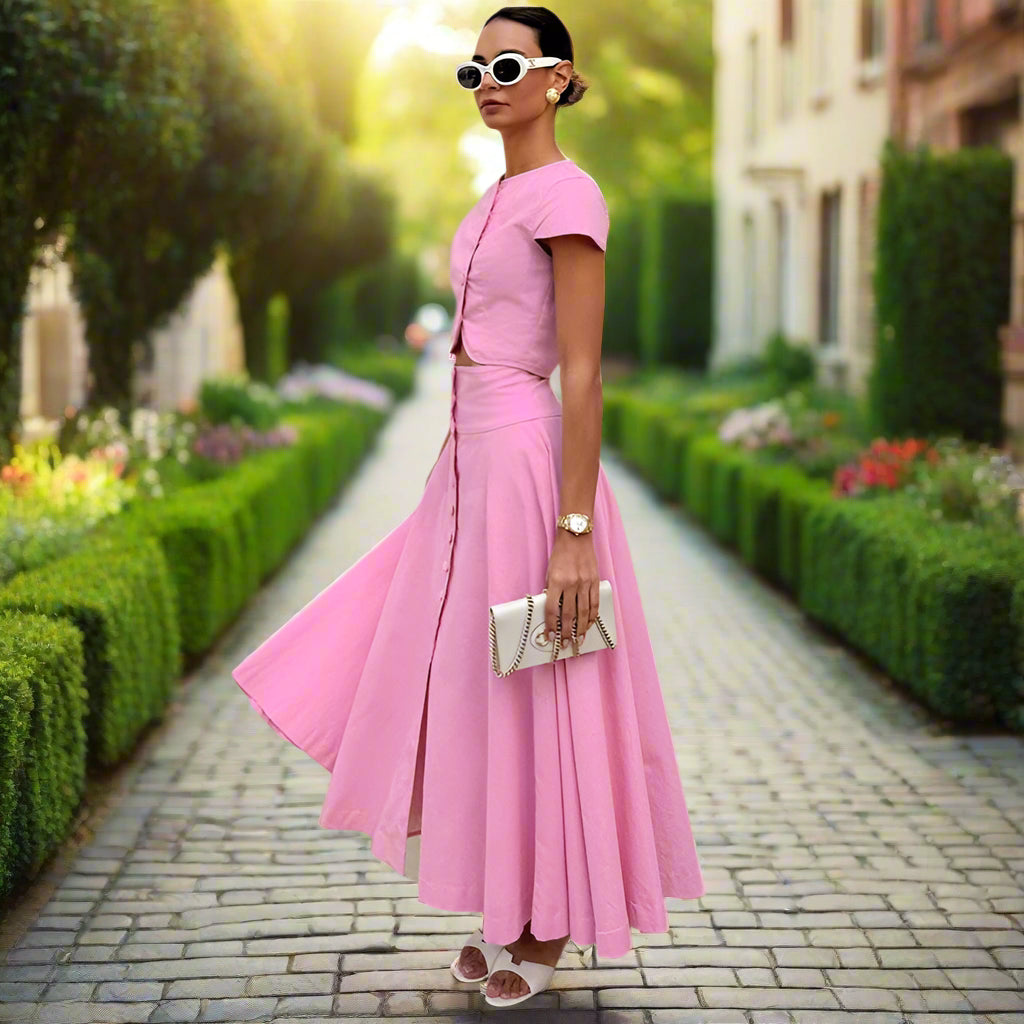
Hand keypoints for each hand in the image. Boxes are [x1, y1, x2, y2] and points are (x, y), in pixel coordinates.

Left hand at [544, 530, 599, 649]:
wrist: (576, 536)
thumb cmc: (560, 554)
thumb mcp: (549, 571)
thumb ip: (551, 589)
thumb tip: (552, 610)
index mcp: (557, 581)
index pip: (552, 609)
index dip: (551, 625)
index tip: (550, 636)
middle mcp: (572, 583)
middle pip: (569, 614)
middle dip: (566, 632)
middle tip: (565, 644)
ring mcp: (585, 583)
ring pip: (583, 612)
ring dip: (580, 629)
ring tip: (578, 640)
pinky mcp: (595, 581)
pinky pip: (594, 603)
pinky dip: (592, 616)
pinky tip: (589, 625)